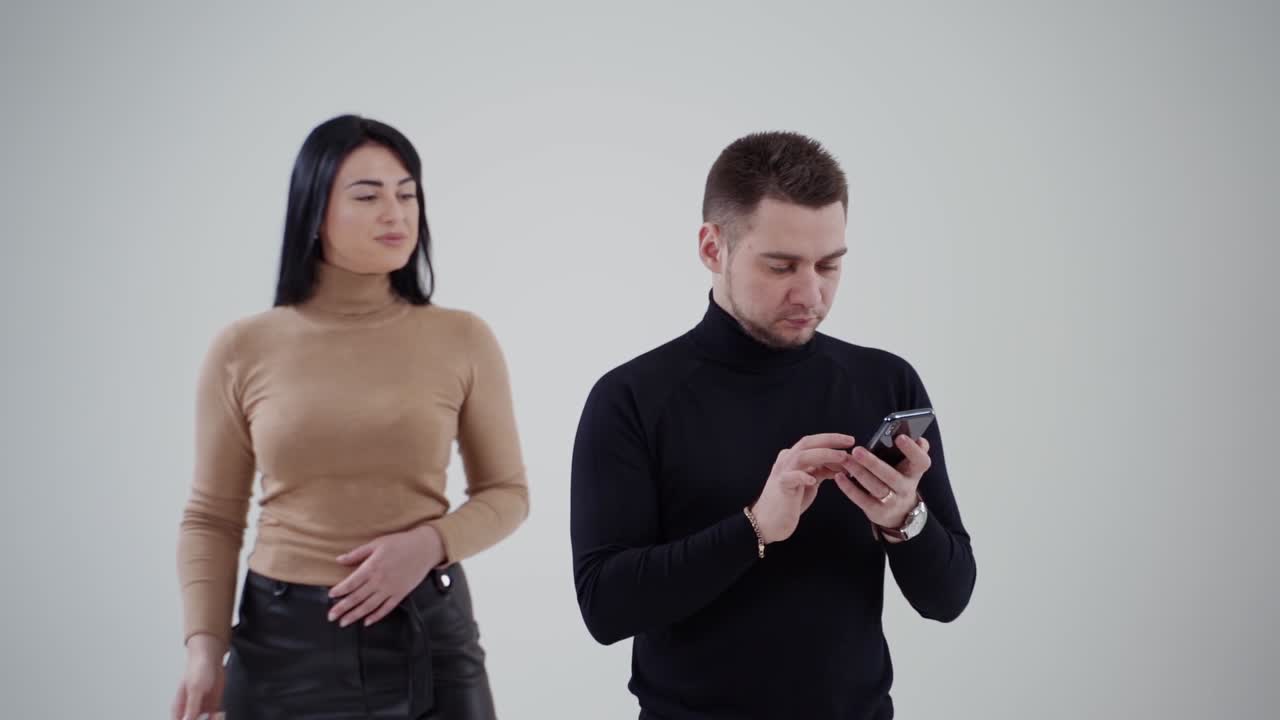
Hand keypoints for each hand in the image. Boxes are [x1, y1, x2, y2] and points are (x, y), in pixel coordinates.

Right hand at [171, 633, 225, 719]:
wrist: (212, 657)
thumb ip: (191, 707)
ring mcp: (201, 708)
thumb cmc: (198, 668)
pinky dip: (218, 717)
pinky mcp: (212, 705)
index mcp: (179, 707)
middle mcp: (189, 709)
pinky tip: (220, 713)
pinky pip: (215, 717)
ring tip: (216, 714)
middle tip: (208, 717)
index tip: (197, 719)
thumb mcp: (195, 688)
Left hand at [328, 525, 445, 626]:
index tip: (330, 596)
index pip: (351, 583)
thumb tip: (338, 560)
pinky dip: (376, 616)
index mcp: (372, 567)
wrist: (424, 548)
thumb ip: (357, 554)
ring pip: (369, 606)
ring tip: (343, 622)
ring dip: (355, 615)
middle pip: (357, 598)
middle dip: (342, 608)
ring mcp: (390, 589)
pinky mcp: (401, 594)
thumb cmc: (400, 543)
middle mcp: (379, 581)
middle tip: (331, 616)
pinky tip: (367, 622)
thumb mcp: (376, 544)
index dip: (339, 591)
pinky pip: (386, 608)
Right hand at [750, 433, 856, 543]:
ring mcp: (782, 472)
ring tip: (841, 457)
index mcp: (793, 458)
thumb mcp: (809, 482)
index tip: (850, 441)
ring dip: (823, 455)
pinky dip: (803, 476)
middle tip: (849, 441)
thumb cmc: (789, 502)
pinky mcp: (781, 486)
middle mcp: (787, 461)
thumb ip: (821, 470)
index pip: (814, 442)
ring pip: (802, 456)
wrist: (768, 521)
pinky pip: (791, 477)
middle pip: (808, 443)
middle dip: (830, 440)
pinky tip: (813, 480)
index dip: (832, 439)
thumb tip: (840, 464)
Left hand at [835, 435, 931, 537]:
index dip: (912, 450)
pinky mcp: (877, 511)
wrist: (900, 512)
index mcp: (915, 472)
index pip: (921, 461)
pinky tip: (840, 476)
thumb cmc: (900, 479)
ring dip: (859, 473)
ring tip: (845, 460)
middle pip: (891, 476)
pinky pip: (862, 500)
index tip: (900, 437)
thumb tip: (919, 438)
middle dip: (873, 463)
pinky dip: (849, 488)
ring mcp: (892, 502)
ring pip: (875, 487)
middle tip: (857, 450)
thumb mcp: (910, 467)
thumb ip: (914, 451)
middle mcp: (905, 488)